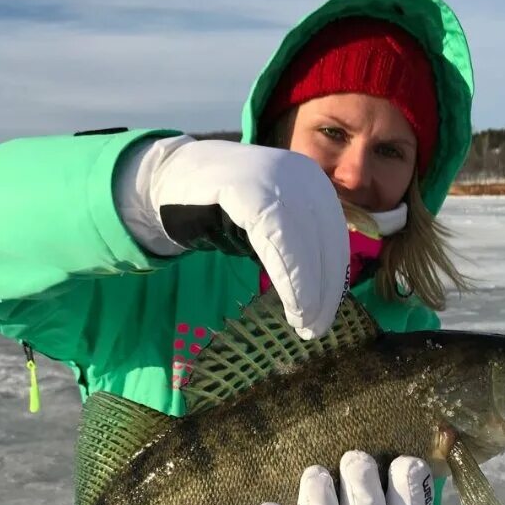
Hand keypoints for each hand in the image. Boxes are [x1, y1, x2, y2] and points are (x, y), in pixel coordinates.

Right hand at [115, 135, 349, 339]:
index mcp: (311, 182)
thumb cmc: (222, 210)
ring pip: (305, 243)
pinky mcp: (248, 190)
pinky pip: (278, 241)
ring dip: (308, 290)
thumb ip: (298, 245)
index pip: (333, 236)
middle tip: (316, 329)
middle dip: (325, 290)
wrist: (170, 178)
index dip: (335, 279)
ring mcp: (274, 178)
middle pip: (325, 241)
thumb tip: (326, 292)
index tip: (328, 315)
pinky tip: (292, 305)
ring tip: (303, 324)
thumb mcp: (270, 225)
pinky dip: (289, 278)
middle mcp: (300, 175)